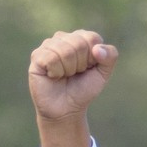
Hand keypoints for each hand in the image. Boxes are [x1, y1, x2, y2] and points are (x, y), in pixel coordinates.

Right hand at [28, 30, 115, 146]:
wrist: (66, 109)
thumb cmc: (83, 89)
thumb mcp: (103, 73)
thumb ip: (110, 56)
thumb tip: (97, 49)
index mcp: (80, 37)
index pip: (92, 38)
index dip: (93, 58)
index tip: (88, 68)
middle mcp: (63, 38)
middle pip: (79, 44)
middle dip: (81, 64)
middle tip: (75, 74)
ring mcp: (48, 45)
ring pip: (66, 51)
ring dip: (69, 69)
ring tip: (64, 75)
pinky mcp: (36, 56)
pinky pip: (51, 58)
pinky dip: (56, 72)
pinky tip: (53, 76)